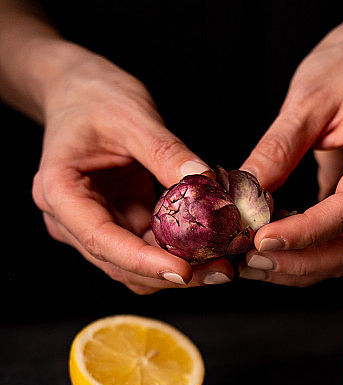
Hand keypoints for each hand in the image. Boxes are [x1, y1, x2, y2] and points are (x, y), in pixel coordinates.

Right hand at [31, 46, 233, 292]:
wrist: (78, 90)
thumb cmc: (94, 95)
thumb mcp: (132, 114)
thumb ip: (166, 151)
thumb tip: (204, 184)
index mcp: (60, 192)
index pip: (101, 240)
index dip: (143, 262)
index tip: (184, 271)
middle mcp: (69, 220)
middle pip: (120, 264)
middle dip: (171, 274)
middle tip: (221, 271)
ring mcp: (92, 227)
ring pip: (135, 268)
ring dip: (178, 272)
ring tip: (222, 264)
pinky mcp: (117, 227)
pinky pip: (147, 252)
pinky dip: (177, 255)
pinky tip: (209, 248)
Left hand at [240, 9, 342, 286]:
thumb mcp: (307, 97)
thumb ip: (278, 148)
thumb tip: (245, 194)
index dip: (309, 232)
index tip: (265, 240)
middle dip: (305, 264)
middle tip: (254, 262)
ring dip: (304, 269)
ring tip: (256, 263)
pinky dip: (309, 257)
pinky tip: (275, 251)